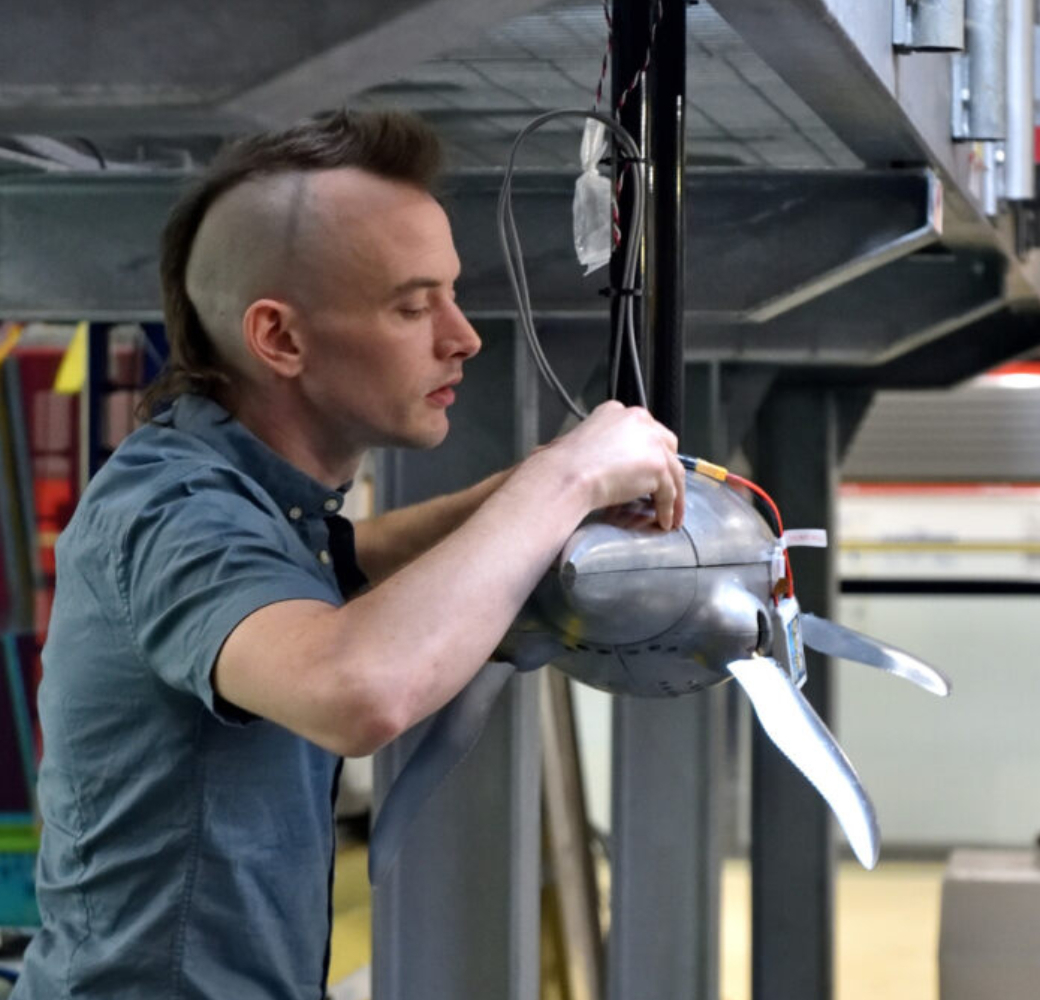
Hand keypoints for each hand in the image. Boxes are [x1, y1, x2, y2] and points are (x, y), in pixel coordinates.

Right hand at [541, 401, 685, 529]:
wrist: (567, 476)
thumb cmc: (564, 465)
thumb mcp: (581, 442)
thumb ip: (603, 448)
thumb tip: (610, 466)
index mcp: (617, 412)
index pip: (645, 431)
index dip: (649, 452)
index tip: (649, 468)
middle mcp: (639, 421)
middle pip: (667, 446)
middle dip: (668, 470)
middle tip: (664, 490)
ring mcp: (651, 442)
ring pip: (672, 471)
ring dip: (674, 495)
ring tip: (670, 514)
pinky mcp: (657, 465)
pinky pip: (669, 491)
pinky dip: (667, 509)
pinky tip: (663, 520)